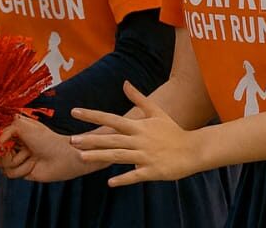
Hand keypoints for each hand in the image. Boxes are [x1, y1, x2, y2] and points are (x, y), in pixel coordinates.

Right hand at [0, 115, 94, 182]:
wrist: (62, 157)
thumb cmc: (47, 139)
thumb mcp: (23, 126)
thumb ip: (4, 129)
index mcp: (12, 132)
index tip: (6, 141)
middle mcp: (12, 145)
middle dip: (9, 152)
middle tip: (24, 148)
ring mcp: (15, 159)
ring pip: (1, 164)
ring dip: (18, 160)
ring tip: (30, 156)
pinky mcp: (19, 172)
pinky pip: (9, 173)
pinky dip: (22, 169)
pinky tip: (32, 165)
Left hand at [70, 81, 206, 185]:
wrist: (194, 150)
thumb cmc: (173, 131)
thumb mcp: (157, 112)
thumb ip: (139, 98)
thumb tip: (125, 83)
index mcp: (138, 126)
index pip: (111, 119)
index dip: (92, 115)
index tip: (74, 112)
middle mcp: (139, 140)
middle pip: (111, 139)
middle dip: (90, 139)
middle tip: (71, 140)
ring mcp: (146, 155)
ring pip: (119, 156)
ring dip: (100, 157)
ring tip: (81, 157)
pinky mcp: (153, 170)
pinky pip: (135, 175)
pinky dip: (123, 179)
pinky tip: (110, 182)